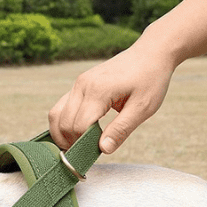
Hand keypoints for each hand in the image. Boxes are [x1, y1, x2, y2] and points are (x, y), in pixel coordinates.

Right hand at [48, 39, 176, 152]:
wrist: (151, 53)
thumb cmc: (151, 79)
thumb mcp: (143, 108)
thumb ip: (121, 129)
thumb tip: (103, 149)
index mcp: (98, 90)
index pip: (79, 126)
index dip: (84, 144)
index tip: (96, 153)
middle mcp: (82, 85)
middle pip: (63, 122)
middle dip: (71, 142)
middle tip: (87, 154)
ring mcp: (78, 83)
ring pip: (56, 114)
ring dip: (62, 134)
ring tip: (78, 146)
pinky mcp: (79, 84)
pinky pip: (62, 107)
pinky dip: (64, 123)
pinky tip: (77, 133)